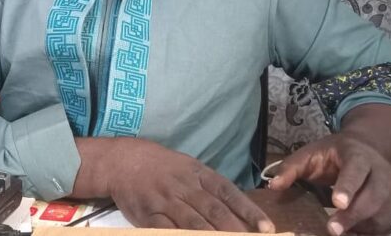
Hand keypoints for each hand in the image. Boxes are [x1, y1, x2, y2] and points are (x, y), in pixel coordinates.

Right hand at [80, 138, 274, 231]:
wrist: (123, 161)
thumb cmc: (162, 166)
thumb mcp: (189, 168)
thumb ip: (211, 188)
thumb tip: (239, 210)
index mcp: (199, 174)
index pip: (229, 194)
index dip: (249, 211)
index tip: (267, 228)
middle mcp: (185, 187)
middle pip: (215, 212)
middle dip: (235, 231)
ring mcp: (166, 202)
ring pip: (194, 225)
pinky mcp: (149, 215)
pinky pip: (167, 231)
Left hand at [268, 133, 390, 235]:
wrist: (364, 148)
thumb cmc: (332, 153)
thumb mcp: (310, 153)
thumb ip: (291, 168)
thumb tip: (273, 186)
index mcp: (358, 155)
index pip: (357, 169)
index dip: (348, 186)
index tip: (337, 203)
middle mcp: (381, 173)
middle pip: (373, 196)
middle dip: (353, 215)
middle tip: (332, 230)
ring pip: (382, 213)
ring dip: (361, 227)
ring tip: (340, 234)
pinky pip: (384, 225)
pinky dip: (368, 233)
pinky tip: (351, 235)